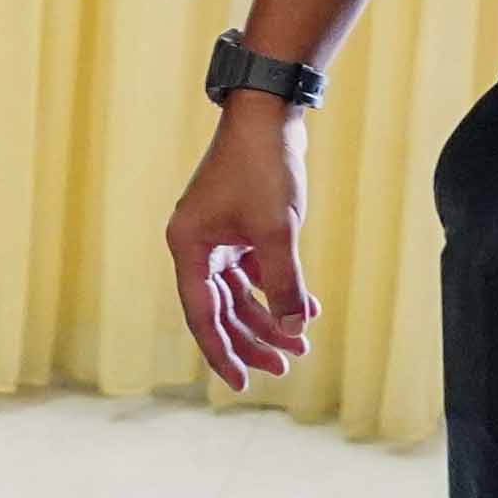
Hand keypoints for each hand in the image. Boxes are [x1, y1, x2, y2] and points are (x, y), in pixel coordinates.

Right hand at [167, 92, 316, 390]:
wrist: (270, 112)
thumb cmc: (263, 166)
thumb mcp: (277, 231)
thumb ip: (285, 283)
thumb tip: (294, 330)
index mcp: (189, 247)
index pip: (202, 315)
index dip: (222, 353)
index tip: (241, 385)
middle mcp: (197, 245)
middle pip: (223, 309)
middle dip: (255, 339)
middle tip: (286, 365)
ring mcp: (218, 236)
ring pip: (241, 293)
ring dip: (271, 316)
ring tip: (303, 341)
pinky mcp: (240, 226)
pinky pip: (256, 272)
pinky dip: (279, 289)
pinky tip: (308, 307)